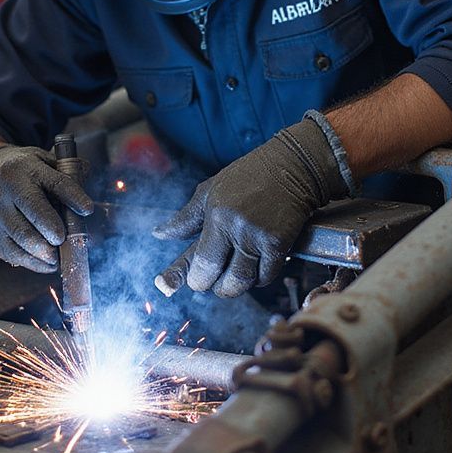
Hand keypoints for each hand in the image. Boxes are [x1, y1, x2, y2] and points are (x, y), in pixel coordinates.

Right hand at [0, 145, 92, 272]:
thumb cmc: (30, 175)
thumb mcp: (48, 165)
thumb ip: (71, 179)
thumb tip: (89, 207)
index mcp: (28, 169)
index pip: (56, 183)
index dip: (73, 197)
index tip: (88, 210)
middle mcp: (7, 189)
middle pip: (34, 212)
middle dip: (52, 229)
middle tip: (64, 238)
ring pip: (21, 236)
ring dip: (44, 251)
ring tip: (58, 256)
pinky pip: (12, 252)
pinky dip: (33, 262)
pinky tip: (48, 263)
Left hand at [153, 119, 346, 296]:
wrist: (292, 166)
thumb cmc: (248, 176)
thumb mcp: (211, 190)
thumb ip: (185, 218)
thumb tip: (159, 235)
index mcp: (216, 216)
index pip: (200, 263)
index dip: (191, 279)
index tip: (186, 283)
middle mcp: (237, 229)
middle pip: (220, 280)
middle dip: (214, 286)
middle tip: (214, 278)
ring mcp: (259, 238)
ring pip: (243, 282)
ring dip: (236, 285)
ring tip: (234, 273)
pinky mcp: (280, 242)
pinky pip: (266, 276)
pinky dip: (259, 278)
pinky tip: (256, 266)